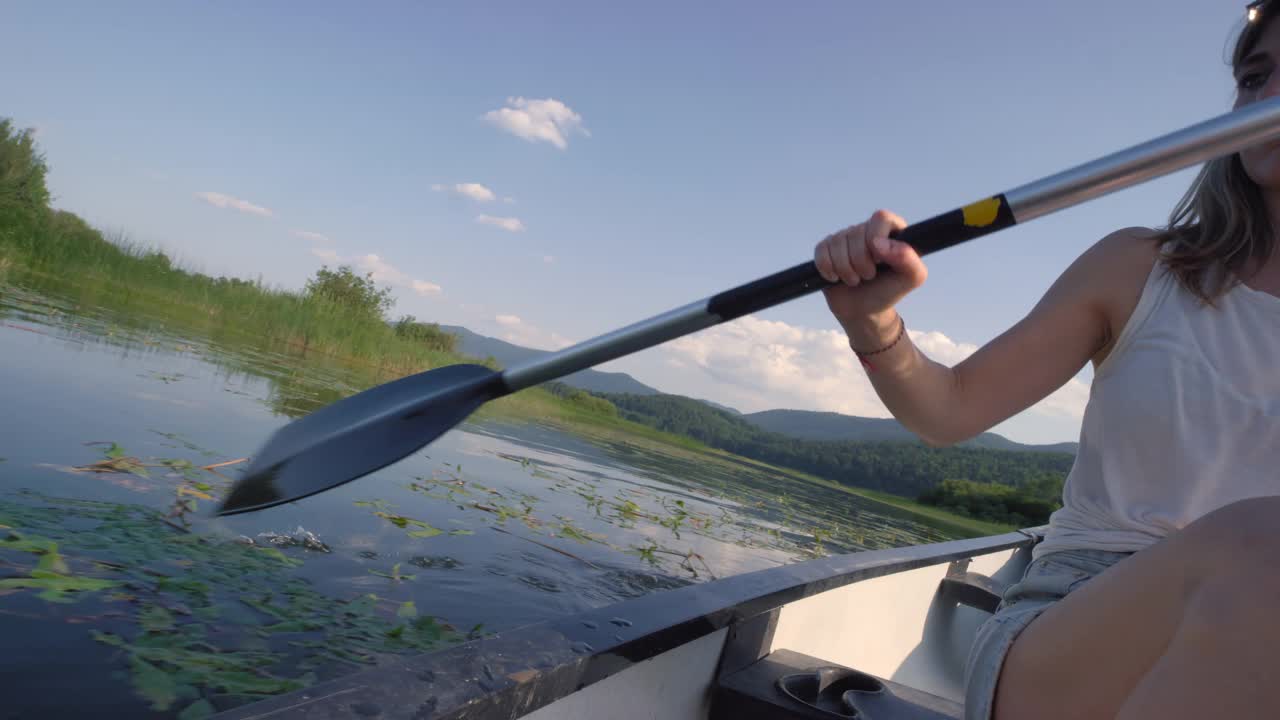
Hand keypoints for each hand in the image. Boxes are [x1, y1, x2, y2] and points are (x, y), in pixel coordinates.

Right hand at [814, 209, 928, 331]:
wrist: (864, 310)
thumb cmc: (889, 291)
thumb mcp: (912, 278)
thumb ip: (909, 259)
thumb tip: (878, 244)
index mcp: (891, 230)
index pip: (880, 218)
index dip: (876, 240)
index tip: (879, 261)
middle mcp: (867, 230)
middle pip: (856, 232)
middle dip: (861, 262)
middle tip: (868, 276)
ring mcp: (845, 238)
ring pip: (837, 243)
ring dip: (845, 270)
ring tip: (855, 280)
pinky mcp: (826, 248)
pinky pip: (821, 250)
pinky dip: (827, 269)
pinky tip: (836, 278)